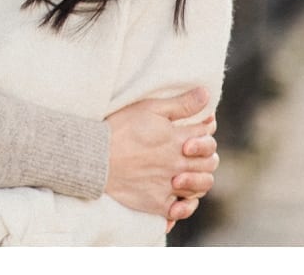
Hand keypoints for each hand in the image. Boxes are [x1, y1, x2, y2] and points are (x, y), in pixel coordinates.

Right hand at [105, 87, 220, 223]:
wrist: (94, 158)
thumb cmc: (119, 128)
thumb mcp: (149, 108)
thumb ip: (181, 104)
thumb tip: (206, 93)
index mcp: (179, 140)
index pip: (207, 135)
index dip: (205, 129)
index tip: (198, 127)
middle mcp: (179, 164)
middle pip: (209, 162)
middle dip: (206, 154)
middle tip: (193, 150)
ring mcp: (170, 185)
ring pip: (201, 186)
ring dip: (199, 178)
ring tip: (187, 171)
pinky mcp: (158, 203)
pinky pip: (182, 209)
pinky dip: (185, 205)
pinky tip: (179, 197)